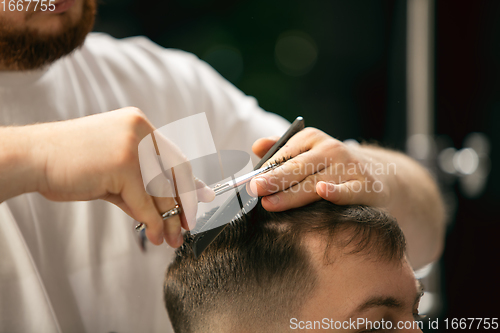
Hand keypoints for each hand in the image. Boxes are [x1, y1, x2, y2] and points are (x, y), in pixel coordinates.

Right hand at [28, 107, 211, 246]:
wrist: (34, 158)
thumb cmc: (72, 164)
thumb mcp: (115, 171)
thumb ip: (144, 182)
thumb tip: (172, 204)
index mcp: (140, 125)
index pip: (174, 156)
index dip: (191, 181)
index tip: (204, 198)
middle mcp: (141, 130)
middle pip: (175, 172)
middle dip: (186, 203)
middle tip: (190, 224)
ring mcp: (133, 146)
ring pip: (162, 190)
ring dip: (170, 218)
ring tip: (174, 238)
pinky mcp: (122, 165)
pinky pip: (145, 201)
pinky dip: (154, 222)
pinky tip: (156, 235)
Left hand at [250, 128, 392, 210]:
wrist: (380, 174)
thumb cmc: (332, 166)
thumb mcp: (307, 152)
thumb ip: (281, 150)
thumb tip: (256, 146)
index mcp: (312, 138)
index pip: (284, 155)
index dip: (265, 170)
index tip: (248, 183)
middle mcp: (330, 149)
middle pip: (296, 168)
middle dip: (273, 179)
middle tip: (254, 189)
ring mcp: (348, 166)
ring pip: (314, 183)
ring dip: (292, 194)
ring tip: (270, 203)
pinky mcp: (364, 185)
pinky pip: (347, 191)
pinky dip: (335, 192)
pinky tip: (322, 192)